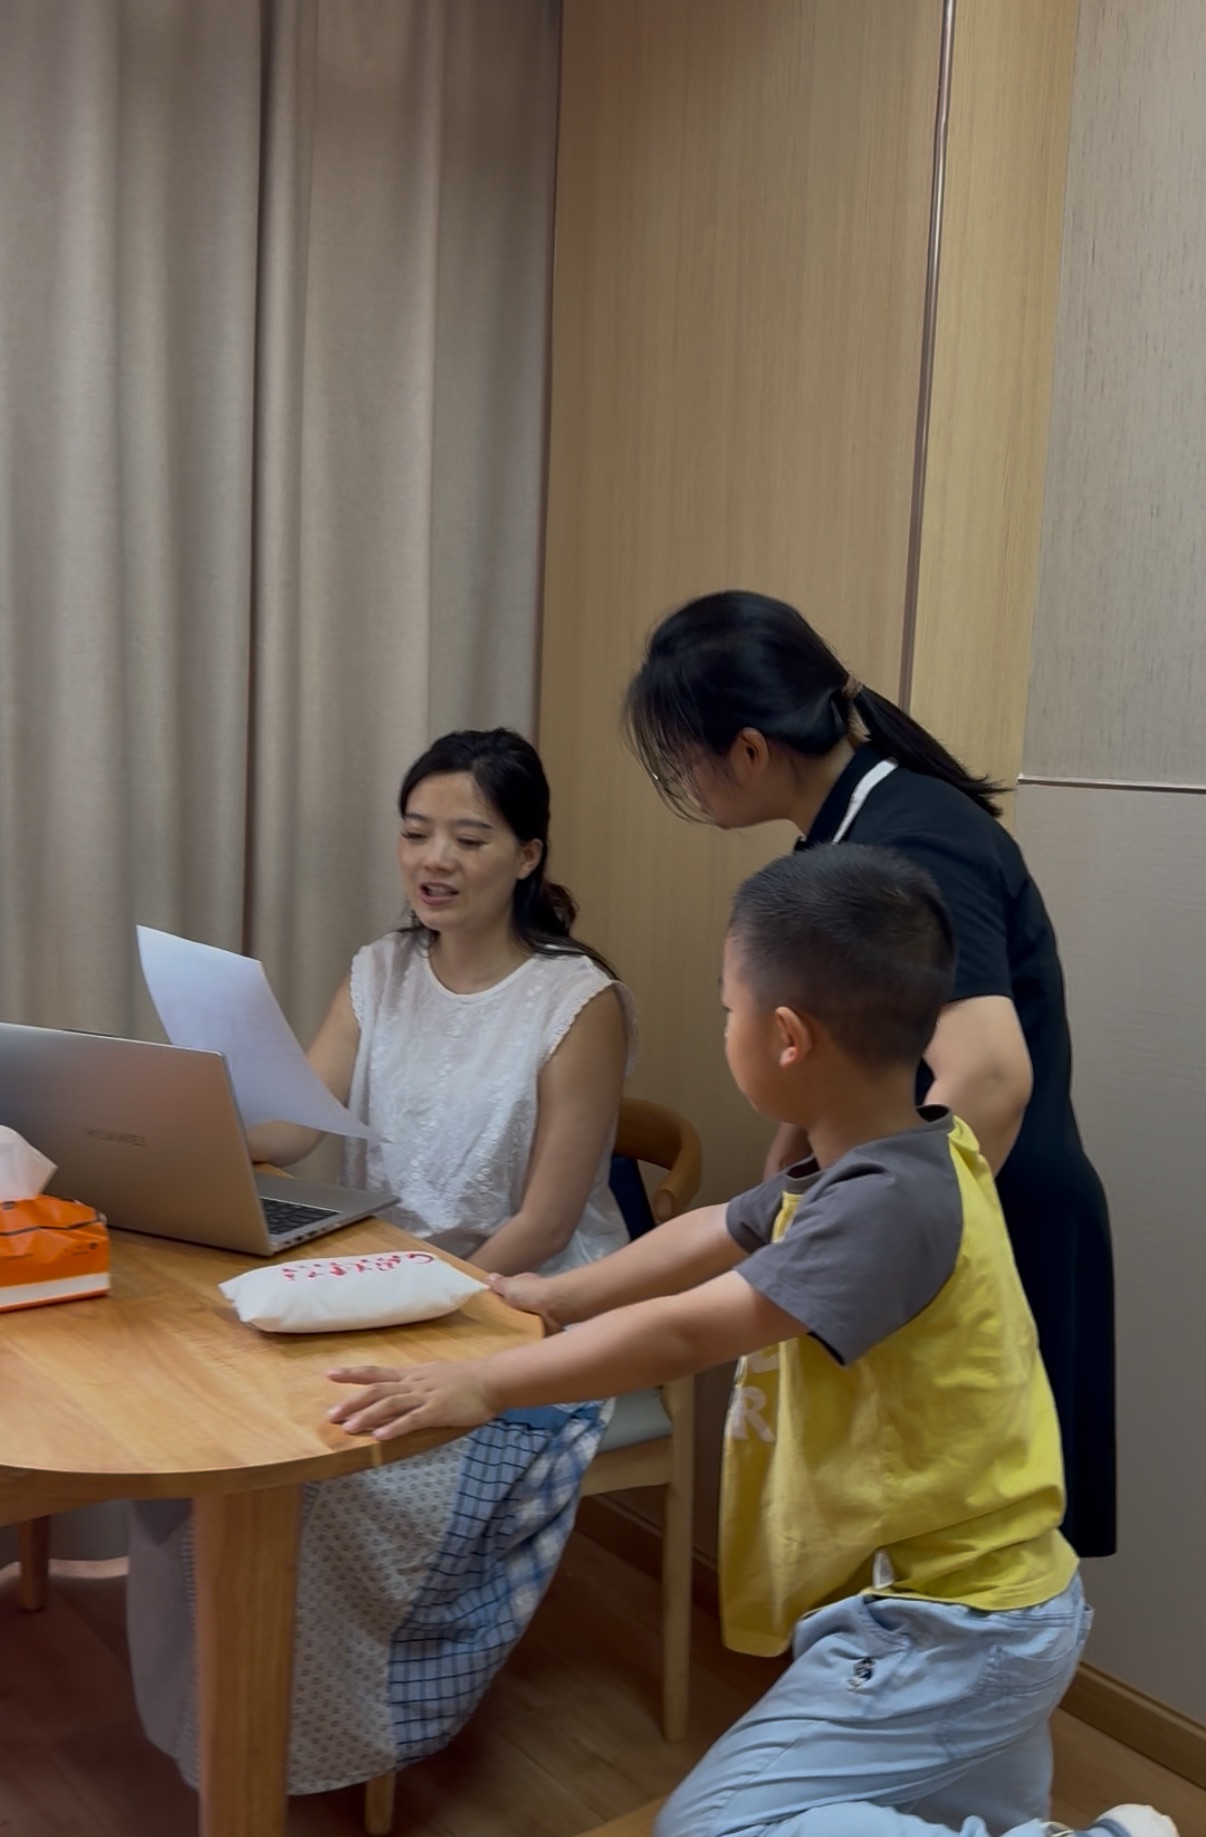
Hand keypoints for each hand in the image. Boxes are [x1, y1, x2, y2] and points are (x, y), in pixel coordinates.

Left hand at [326, 1360, 494, 1440]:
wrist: (492, 1380)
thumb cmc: (467, 1379)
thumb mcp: (436, 1374)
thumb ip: (416, 1381)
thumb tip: (399, 1386)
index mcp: (412, 1374)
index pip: (377, 1373)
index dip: (353, 1373)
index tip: (330, 1375)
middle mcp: (414, 1383)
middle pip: (377, 1390)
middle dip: (352, 1401)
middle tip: (331, 1415)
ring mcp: (425, 1396)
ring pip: (390, 1404)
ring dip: (367, 1416)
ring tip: (348, 1428)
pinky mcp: (437, 1411)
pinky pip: (412, 1420)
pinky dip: (395, 1428)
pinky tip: (380, 1437)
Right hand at [488, 1270, 563, 1333]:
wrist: (555, 1307)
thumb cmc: (531, 1293)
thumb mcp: (510, 1286)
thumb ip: (499, 1284)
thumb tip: (488, 1276)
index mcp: (523, 1284)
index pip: (507, 1291)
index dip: (497, 1299)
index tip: (485, 1309)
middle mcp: (531, 1297)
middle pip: (513, 1307)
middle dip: (505, 1315)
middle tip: (488, 1327)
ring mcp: (537, 1312)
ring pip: (521, 1320)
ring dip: (514, 1326)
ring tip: (498, 1338)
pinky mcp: (542, 1326)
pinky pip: (529, 1332)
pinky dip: (524, 1336)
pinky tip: (513, 1342)